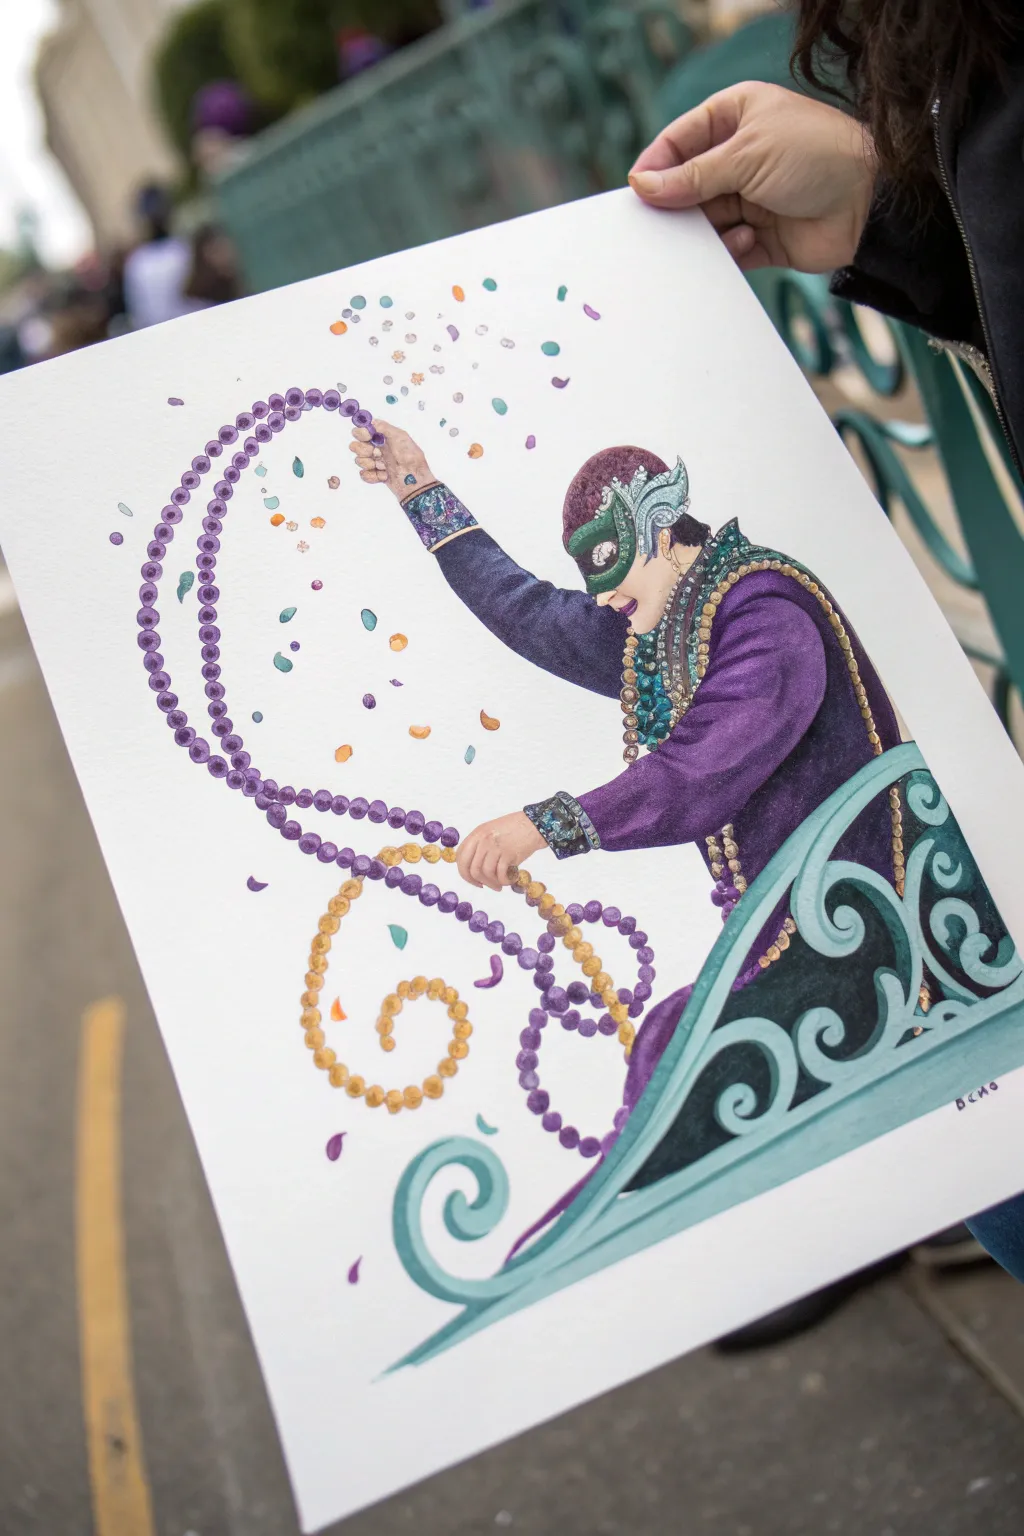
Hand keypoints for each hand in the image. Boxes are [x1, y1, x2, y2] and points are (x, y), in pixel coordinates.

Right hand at [348, 419, 434, 498]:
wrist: (415, 481)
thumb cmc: (411, 458)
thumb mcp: (401, 437)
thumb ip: (385, 427)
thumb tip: (371, 421)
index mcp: (382, 438)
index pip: (361, 431)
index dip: (361, 433)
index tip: (368, 436)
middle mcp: (376, 448)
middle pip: (355, 446)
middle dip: (364, 450)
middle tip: (377, 454)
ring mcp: (375, 462)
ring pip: (358, 460)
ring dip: (369, 464)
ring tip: (384, 467)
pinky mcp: (375, 475)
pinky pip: (363, 475)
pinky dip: (373, 476)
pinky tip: (384, 476)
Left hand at [456, 811, 545, 892]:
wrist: (533, 825)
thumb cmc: (512, 829)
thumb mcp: (489, 831)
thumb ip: (479, 846)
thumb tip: (472, 869)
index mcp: (476, 834)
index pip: (461, 858)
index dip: (464, 873)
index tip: (473, 880)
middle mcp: (483, 840)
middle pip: (471, 869)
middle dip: (477, 882)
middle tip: (485, 886)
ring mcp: (495, 847)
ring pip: (486, 873)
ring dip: (492, 883)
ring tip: (500, 885)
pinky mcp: (508, 854)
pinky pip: (501, 874)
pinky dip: (504, 881)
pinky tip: (510, 880)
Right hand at [628, 83, 875, 273]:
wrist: (868, 202)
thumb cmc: (814, 156)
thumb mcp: (746, 154)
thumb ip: (692, 175)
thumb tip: (643, 186)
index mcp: (736, 117)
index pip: (680, 140)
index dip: (656, 165)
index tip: (637, 192)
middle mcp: (740, 156)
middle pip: (687, 185)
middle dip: (678, 205)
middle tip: (662, 224)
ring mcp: (751, 197)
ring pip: (705, 220)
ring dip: (706, 229)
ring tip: (721, 229)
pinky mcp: (762, 236)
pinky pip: (727, 248)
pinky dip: (730, 248)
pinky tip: (750, 238)